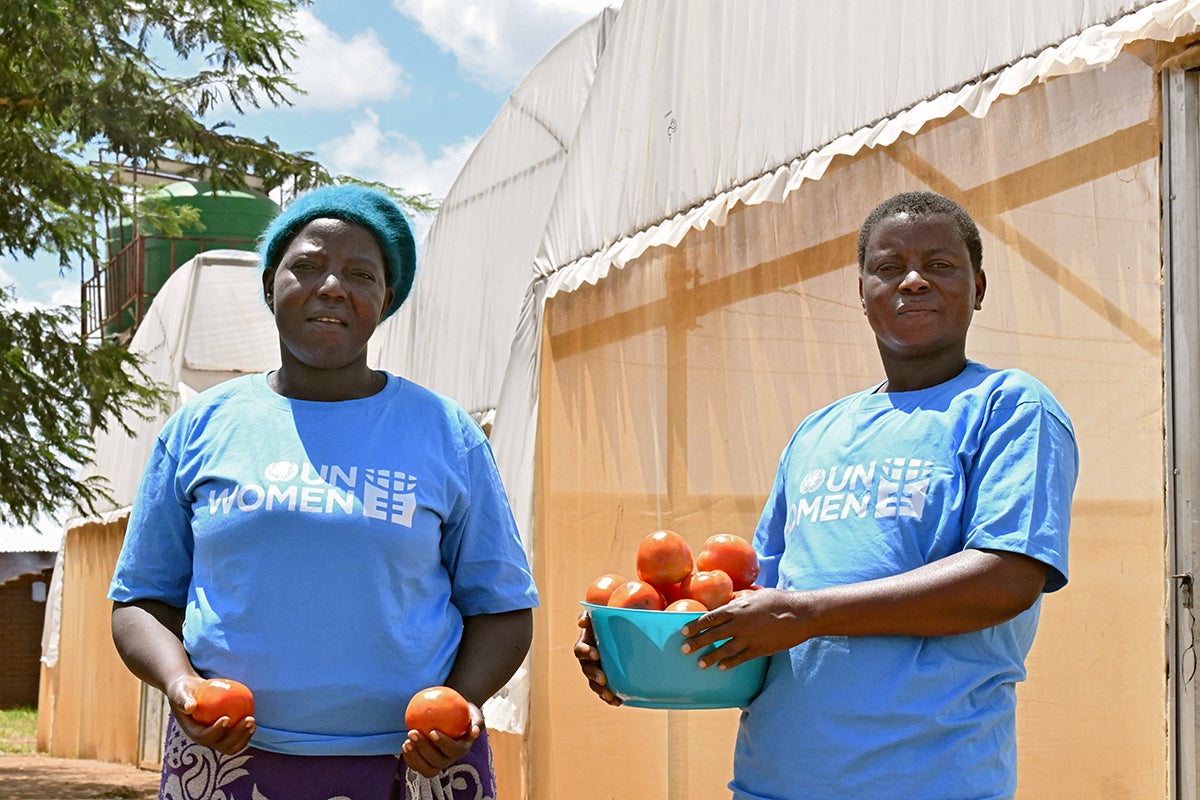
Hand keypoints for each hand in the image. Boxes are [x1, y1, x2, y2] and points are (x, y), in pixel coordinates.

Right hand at [166, 674, 256, 755]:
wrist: (191, 691)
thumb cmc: (184, 690)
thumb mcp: (179, 692)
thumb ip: (182, 700)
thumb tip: (190, 707)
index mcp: (193, 732)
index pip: (205, 737)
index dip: (216, 731)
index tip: (226, 718)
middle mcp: (205, 738)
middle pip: (222, 745)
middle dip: (237, 736)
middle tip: (248, 720)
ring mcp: (217, 737)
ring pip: (232, 745)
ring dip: (244, 737)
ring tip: (252, 723)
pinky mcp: (226, 732)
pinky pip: (238, 736)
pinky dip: (246, 731)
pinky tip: (253, 719)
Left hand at [400, 702, 482, 777]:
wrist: (455, 718)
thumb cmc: (465, 713)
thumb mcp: (475, 714)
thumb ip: (477, 722)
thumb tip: (475, 731)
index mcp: (462, 749)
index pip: (453, 750)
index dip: (443, 743)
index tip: (432, 731)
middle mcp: (450, 759)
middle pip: (437, 761)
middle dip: (424, 748)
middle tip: (413, 732)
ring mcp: (438, 763)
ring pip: (426, 768)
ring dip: (415, 757)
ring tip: (407, 742)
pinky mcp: (427, 763)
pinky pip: (417, 765)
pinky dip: (410, 758)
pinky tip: (404, 745)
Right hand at [574, 610, 620, 705]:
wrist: (624, 627)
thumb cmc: (611, 616)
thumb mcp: (602, 612)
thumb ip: (592, 613)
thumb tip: (582, 622)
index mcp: (586, 641)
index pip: (580, 649)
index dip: (585, 652)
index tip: (595, 654)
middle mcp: (589, 657)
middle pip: (586, 669)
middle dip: (594, 674)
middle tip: (603, 678)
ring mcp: (597, 668)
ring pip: (594, 683)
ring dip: (601, 690)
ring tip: (610, 696)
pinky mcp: (607, 678)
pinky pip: (605, 690)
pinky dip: (610, 697)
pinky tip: (618, 702)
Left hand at [680, 588, 805, 669]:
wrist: (800, 614)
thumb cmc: (779, 600)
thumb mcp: (756, 596)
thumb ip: (740, 602)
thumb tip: (729, 605)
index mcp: (737, 608)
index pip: (710, 618)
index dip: (695, 625)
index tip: (683, 631)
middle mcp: (739, 623)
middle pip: (712, 635)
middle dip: (696, 642)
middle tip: (683, 649)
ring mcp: (749, 638)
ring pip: (724, 650)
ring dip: (710, 657)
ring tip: (699, 663)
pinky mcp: (759, 649)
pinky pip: (740, 658)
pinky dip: (729, 663)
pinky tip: (721, 667)